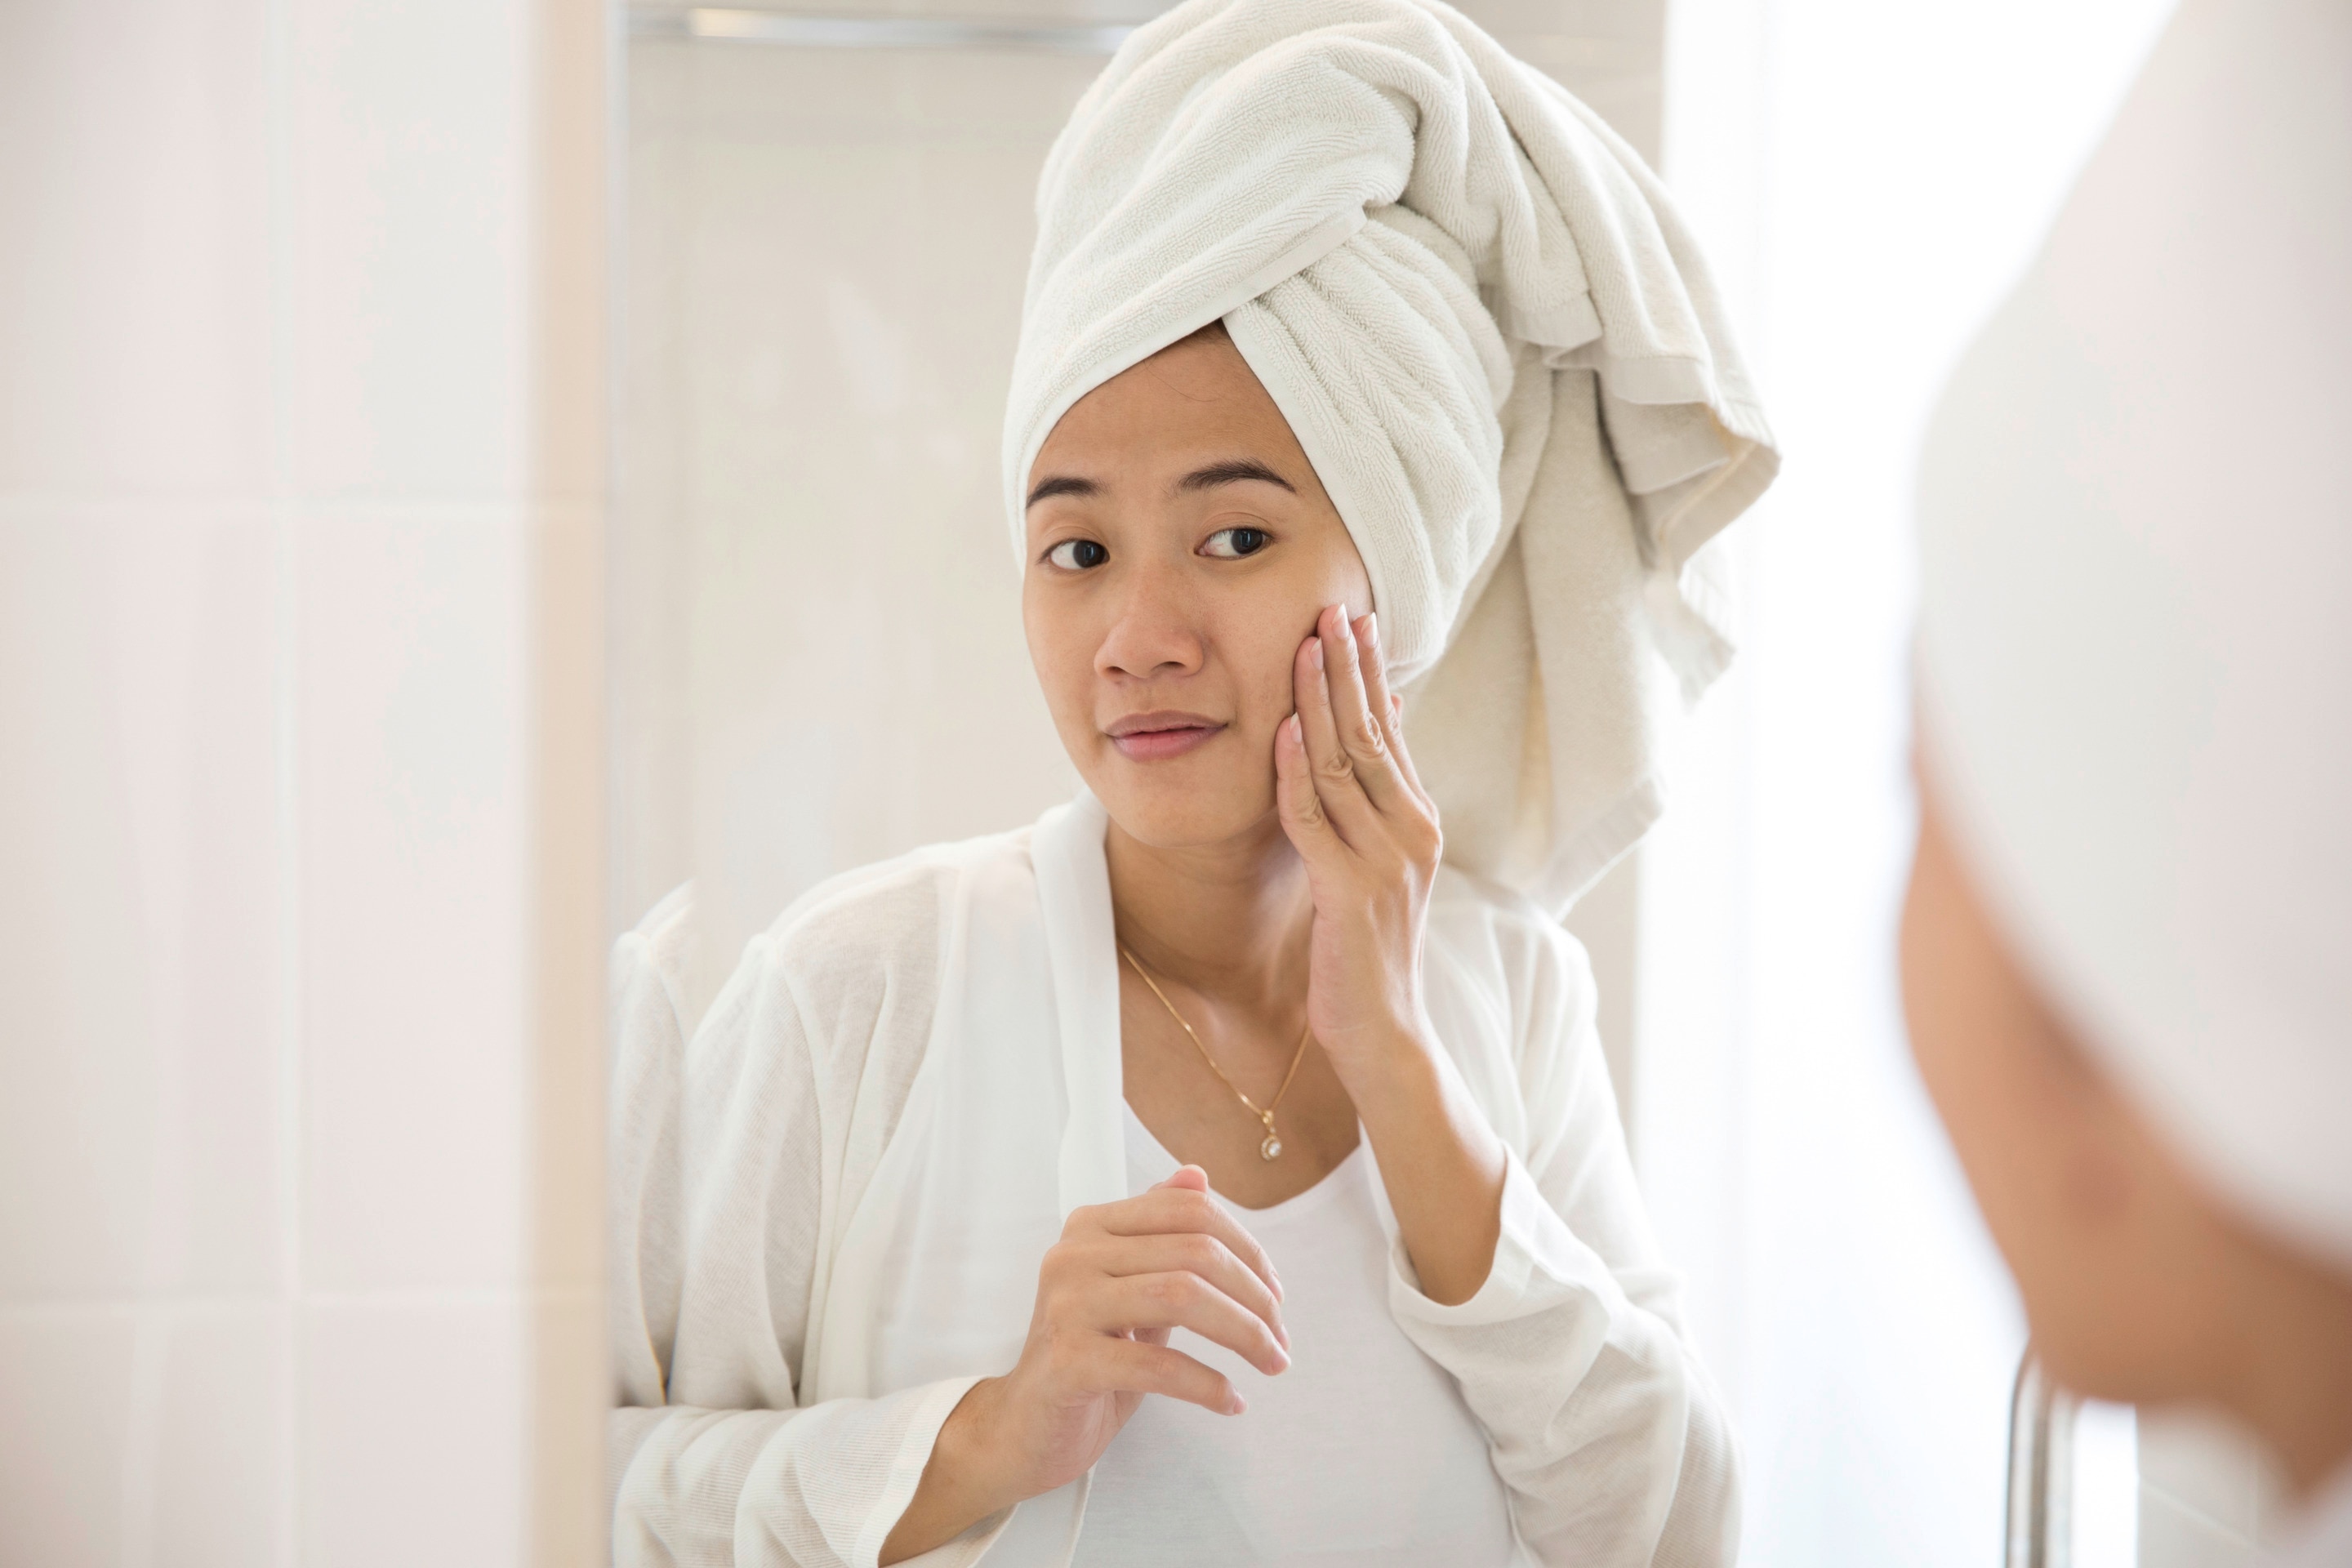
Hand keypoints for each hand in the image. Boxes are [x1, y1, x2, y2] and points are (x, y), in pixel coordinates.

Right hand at [880, 1167, 1287, 1562]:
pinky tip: (1231, 1401)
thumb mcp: (1129, 1291)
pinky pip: (1159, 1364)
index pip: (1188, 1210)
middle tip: (1281, 1340)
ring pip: (1183, 1297)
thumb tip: (1197, 1175)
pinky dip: (1208, 1384)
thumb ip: (1160, 1237)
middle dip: (1255, 1297)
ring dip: (1244, 1334)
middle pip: (1195, 1252)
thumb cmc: (1087, 1360)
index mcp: (1091, 1227)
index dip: (1246, 1247)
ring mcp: (1068, 1304)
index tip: (1276, 1293)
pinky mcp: (1069, 1359)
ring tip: (1272, 1363)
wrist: (1022, 1429)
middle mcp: (1074, 1254)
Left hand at [1275, 604, 1442, 1067]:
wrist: (1388, 1033)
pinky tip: (1282, 731)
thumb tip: (1380, 726)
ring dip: (1321, 701)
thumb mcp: (1381, 866)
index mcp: (1418, 822)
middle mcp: (1411, 832)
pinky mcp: (1351, 892)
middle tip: (1331, 608)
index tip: (1353, 619)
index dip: (1371, 673)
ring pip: (1346, 764)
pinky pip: (1317, 819)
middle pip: (1374, 733)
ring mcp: (1384, 861)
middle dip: (1349, 668)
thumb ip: (1377, 802)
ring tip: (1302, 646)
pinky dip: (1296, 772)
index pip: (1392, 730)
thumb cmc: (1371, 951)